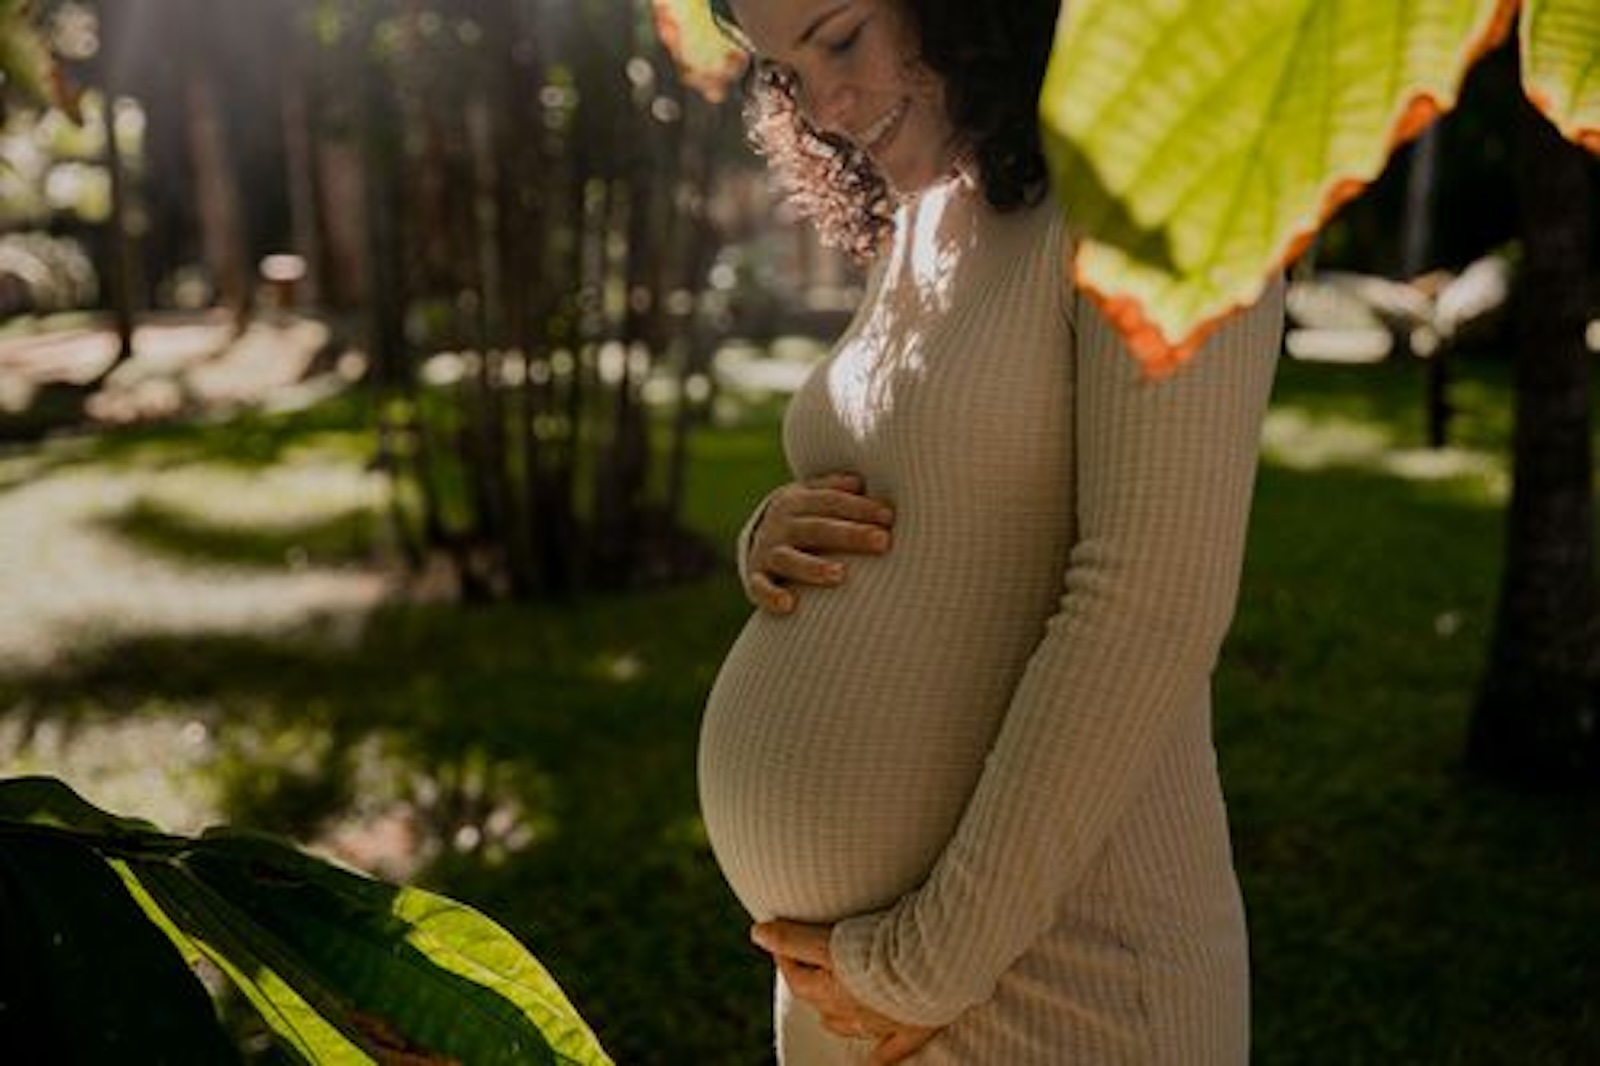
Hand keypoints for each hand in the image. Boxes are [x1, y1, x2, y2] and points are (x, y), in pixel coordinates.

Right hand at [745, 473, 894, 615]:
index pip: (831, 501)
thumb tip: (862, 482)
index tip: (890, 517)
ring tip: (840, 574)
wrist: (754, 539)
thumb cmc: (803, 519)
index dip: (860, 507)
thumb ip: (836, 489)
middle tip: (883, 541)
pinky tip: (789, 605)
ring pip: (788, 559)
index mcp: (796, 500)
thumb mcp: (813, 497)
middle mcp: (780, 525)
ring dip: (813, 567)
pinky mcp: (756, 578)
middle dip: (850, 535)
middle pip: (817, 529)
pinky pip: (761, 588)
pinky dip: (771, 596)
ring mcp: (767, 552)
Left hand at [752, 920, 939, 1064]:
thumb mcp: (831, 942)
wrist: (933, 968)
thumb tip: (756, 933)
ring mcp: (884, 1025)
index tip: (779, 935)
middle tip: (806, 963)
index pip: (797, 977)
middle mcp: (853, 1014)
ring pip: (850, 1027)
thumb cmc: (882, 951)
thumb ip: (795, 939)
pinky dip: (883, 1056)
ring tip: (828, 1010)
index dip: (785, 954)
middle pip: (821, 1003)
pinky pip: (894, 1050)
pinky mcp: (914, 1029)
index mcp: (831, 993)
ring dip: (837, 1017)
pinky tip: (874, 1065)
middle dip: (811, 983)